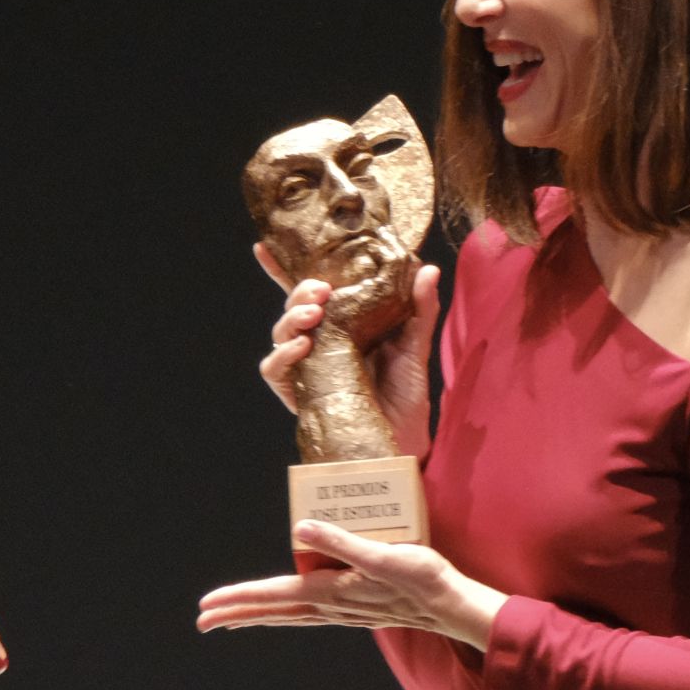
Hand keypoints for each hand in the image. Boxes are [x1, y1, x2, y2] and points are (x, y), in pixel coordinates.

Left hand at [196, 519, 505, 650]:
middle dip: (235, 614)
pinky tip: (283, 612)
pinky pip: (305, 614)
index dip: (238, 598)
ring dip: (256, 616)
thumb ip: (341, 541)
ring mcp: (339, 610)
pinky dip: (283, 613)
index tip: (207, 606)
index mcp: (329, 592)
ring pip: (286, 615)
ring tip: (229, 620)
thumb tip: (303, 530)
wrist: (451, 606)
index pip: (273, 596)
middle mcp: (328, 606)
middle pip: (272, 611)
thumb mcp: (383, 554)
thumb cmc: (421, 578)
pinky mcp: (352, 607)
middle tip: (201, 621)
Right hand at [255, 243, 439, 457]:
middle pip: (293, 309)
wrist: (404, 443)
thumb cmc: (406, 397)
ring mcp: (307, 368)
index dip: (283, 270)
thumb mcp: (414, 347)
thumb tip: (426, 269)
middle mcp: (320, 344)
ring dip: (290, 318)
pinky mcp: (300, 393)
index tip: (264, 246)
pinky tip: (300, 348)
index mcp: (342, 327)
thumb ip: (418, 310)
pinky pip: (275, 370)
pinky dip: (281, 355)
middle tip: (320, 291)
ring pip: (280, 333)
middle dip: (299, 293)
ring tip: (312, 316)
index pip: (310, 295)